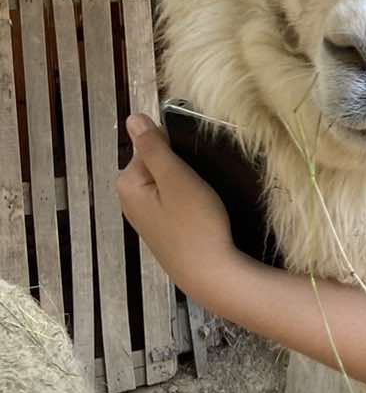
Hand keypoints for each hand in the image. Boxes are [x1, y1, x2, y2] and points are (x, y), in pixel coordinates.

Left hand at [118, 114, 237, 296]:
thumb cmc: (195, 224)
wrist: (210, 274)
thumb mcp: (175, 178)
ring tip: (204, 201)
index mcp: (127, 184)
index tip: (192, 169)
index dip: (175, 152)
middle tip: (200, 186)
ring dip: (186, 186)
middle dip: (180, 169)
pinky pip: (172, 203)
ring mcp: (145, 218)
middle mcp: (129, 201)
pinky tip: (200, 215)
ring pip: (167, 184)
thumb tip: (132, 118)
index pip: (149, 146)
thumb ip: (153, 147)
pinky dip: (187, 204)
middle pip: (156, 165)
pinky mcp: (162, 231)